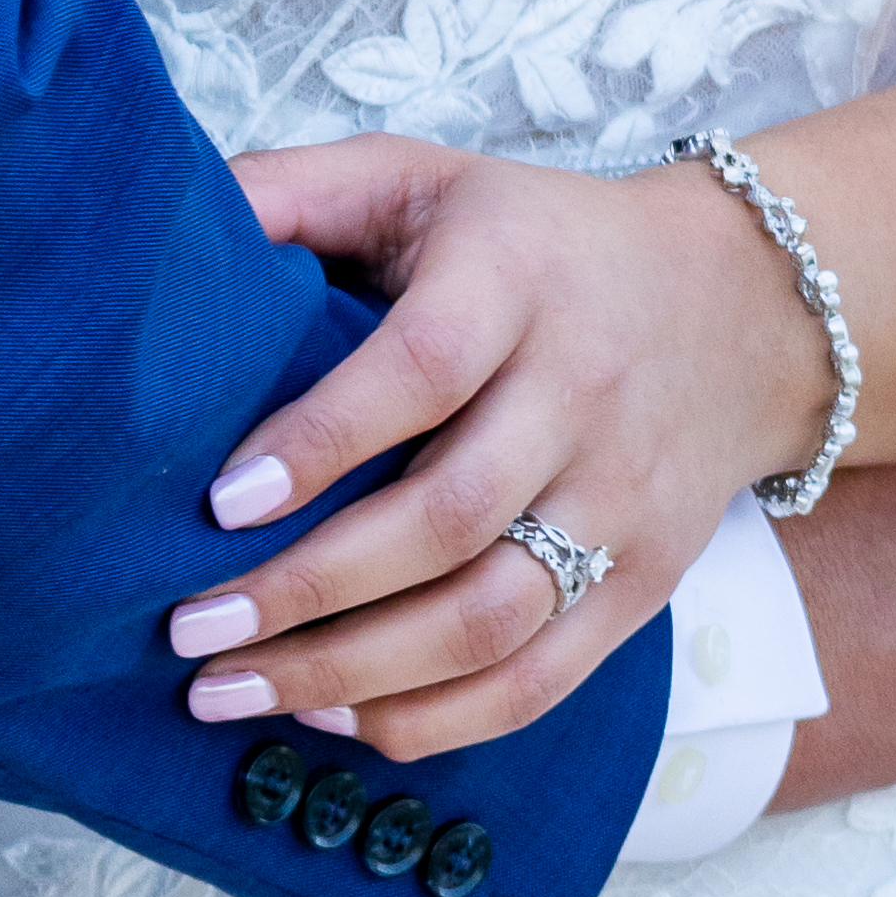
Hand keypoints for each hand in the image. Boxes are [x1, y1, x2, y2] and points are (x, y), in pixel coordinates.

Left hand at [180, 134, 833, 761]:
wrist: (737, 304)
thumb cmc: (533, 242)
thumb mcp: (420, 177)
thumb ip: (292, 192)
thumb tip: (158, 223)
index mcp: (516, 279)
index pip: (423, 368)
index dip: (321, 441)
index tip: (220, 503)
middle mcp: (582, 394)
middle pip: (449, 518)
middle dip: (307, 590)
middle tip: (190, 628)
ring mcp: (621, 501)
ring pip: (489, 620)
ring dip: (351, 675)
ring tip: (232, 690)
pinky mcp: (644, 582)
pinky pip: (537, 680)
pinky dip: (432, 718)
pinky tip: (335, 716)